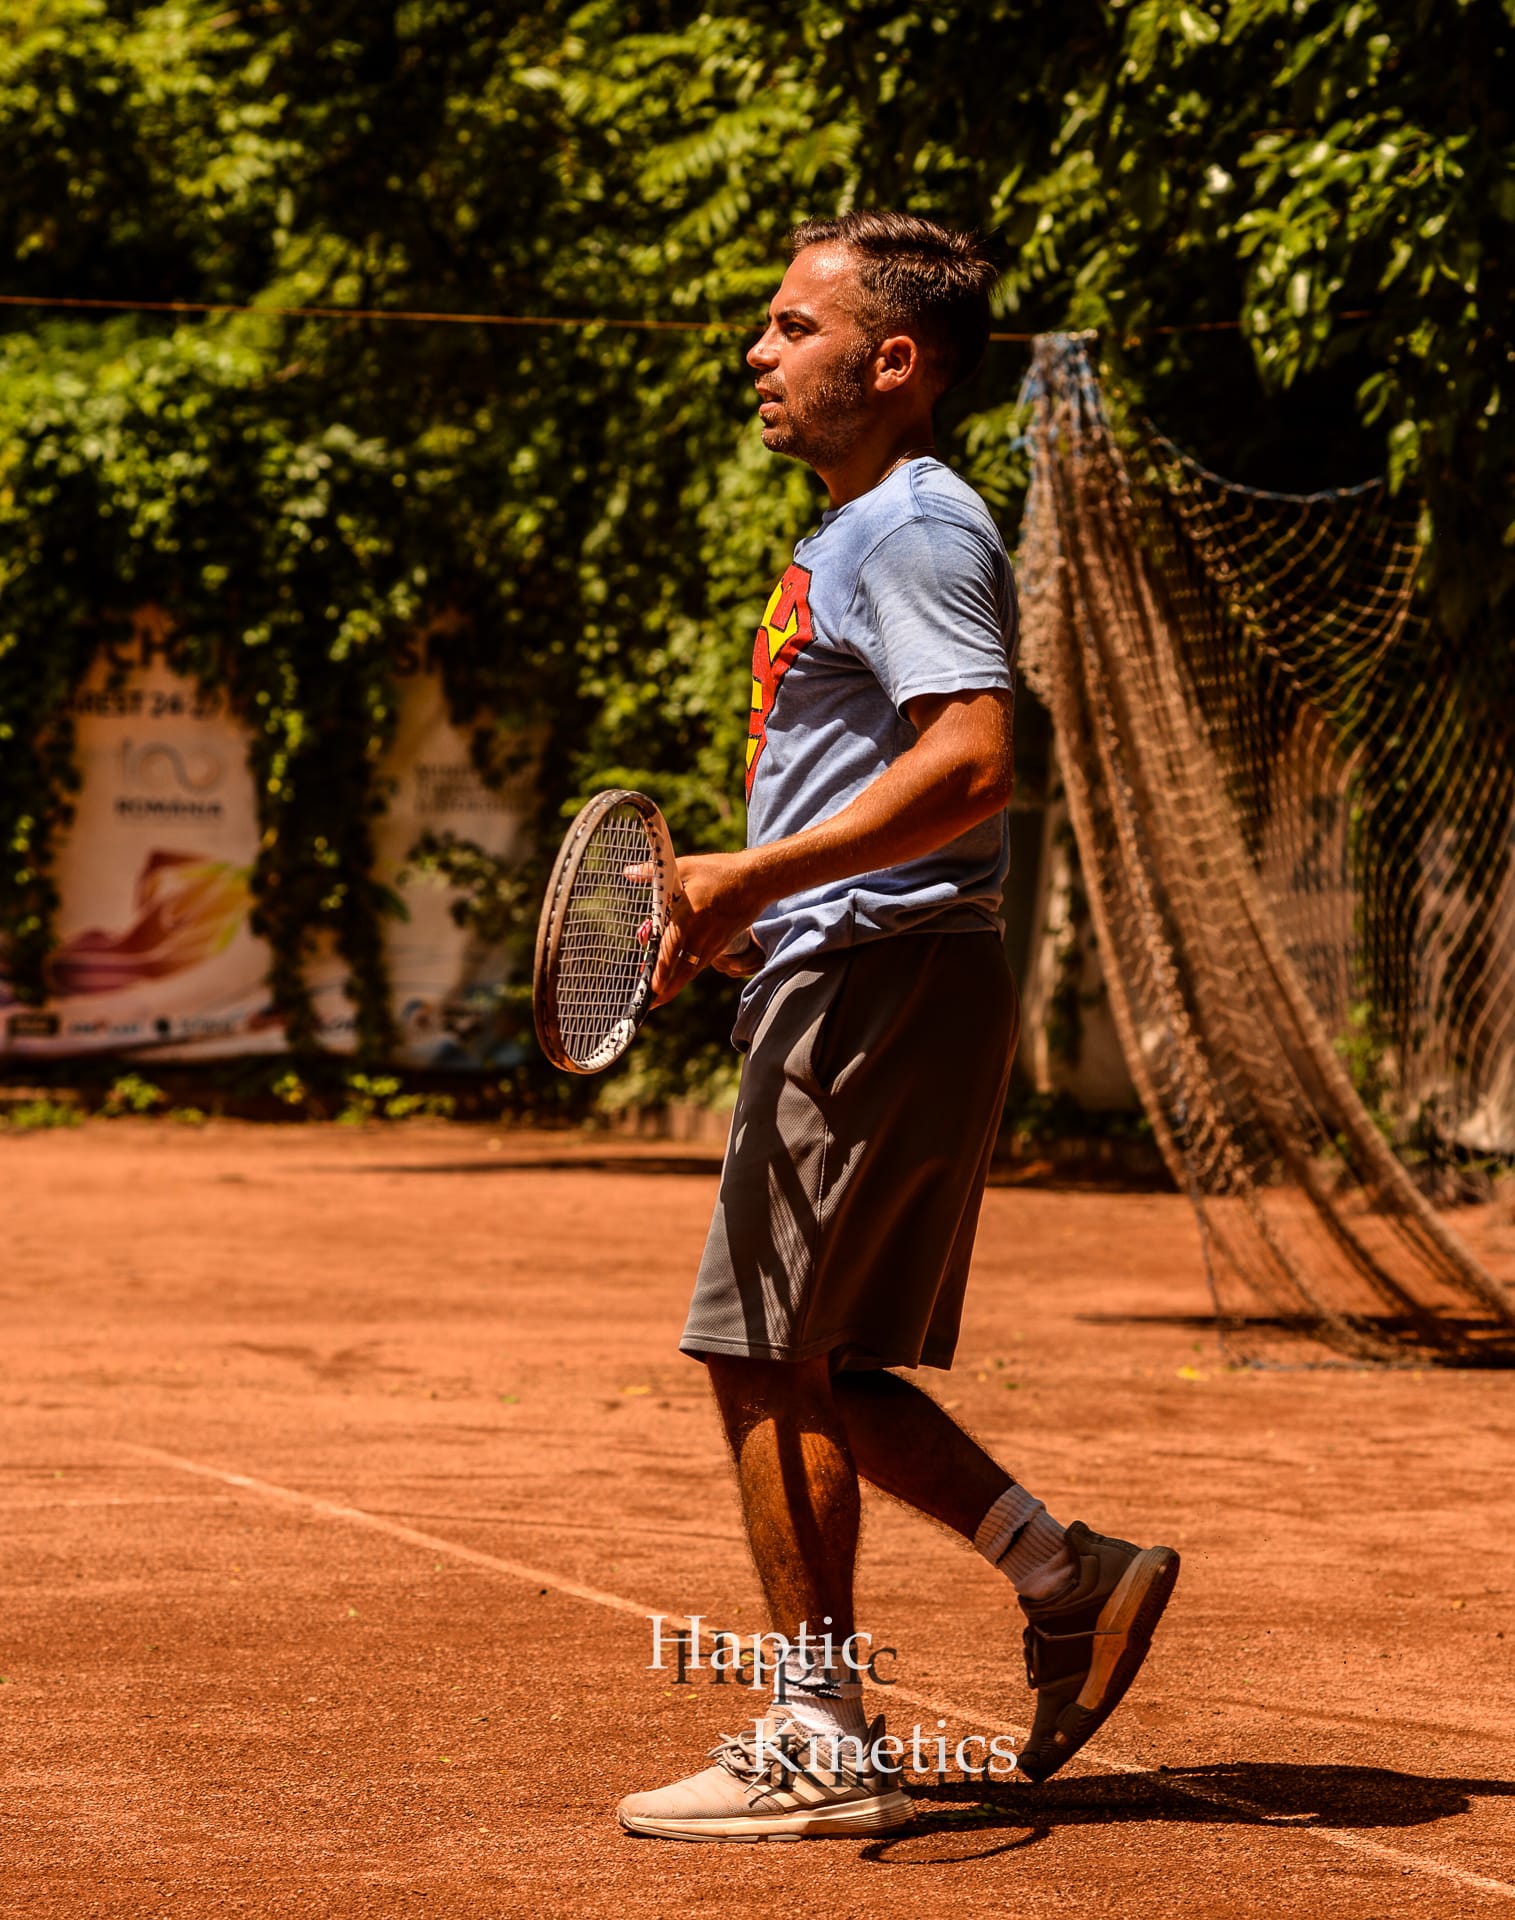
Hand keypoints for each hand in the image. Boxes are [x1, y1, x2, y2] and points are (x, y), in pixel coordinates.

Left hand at [650, 851, 760, 1005]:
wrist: (757, 880)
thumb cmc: (720, 871)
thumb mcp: (686, 867)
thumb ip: (655, 873)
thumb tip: (628, 873)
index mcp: (691, 911)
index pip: (673, 943)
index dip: (663, 965)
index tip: (654, 985)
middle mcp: (703, 931)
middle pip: (683, 967)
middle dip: (666, 988)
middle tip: (650, 1004)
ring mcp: (714, 940)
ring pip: (692, 970)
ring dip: (675, 986)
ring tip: (658, 999)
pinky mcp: (721, 944)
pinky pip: (701, 963)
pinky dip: (687, 975)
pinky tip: (676, 982)